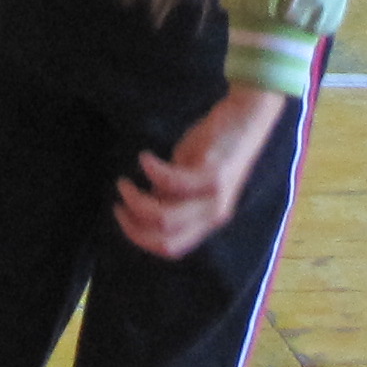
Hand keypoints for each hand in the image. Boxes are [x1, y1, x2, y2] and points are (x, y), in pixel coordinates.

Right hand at [113, 82, 290, 256]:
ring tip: (125, 183)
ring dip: (137, 202)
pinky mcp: (214, 175)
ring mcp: (215, 198)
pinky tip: (144, 158)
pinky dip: (152, 171)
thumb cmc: (214, 145)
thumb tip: (146, 204)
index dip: (140, 238)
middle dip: (134, 227)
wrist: (247, 118)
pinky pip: (174, 182)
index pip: (170, 247)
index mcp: (208, 220)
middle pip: (166, 240)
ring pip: (166, 217)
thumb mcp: (189, 176)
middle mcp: (214, 216)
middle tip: (119, 205)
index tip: (122, 215)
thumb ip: (171, 194)